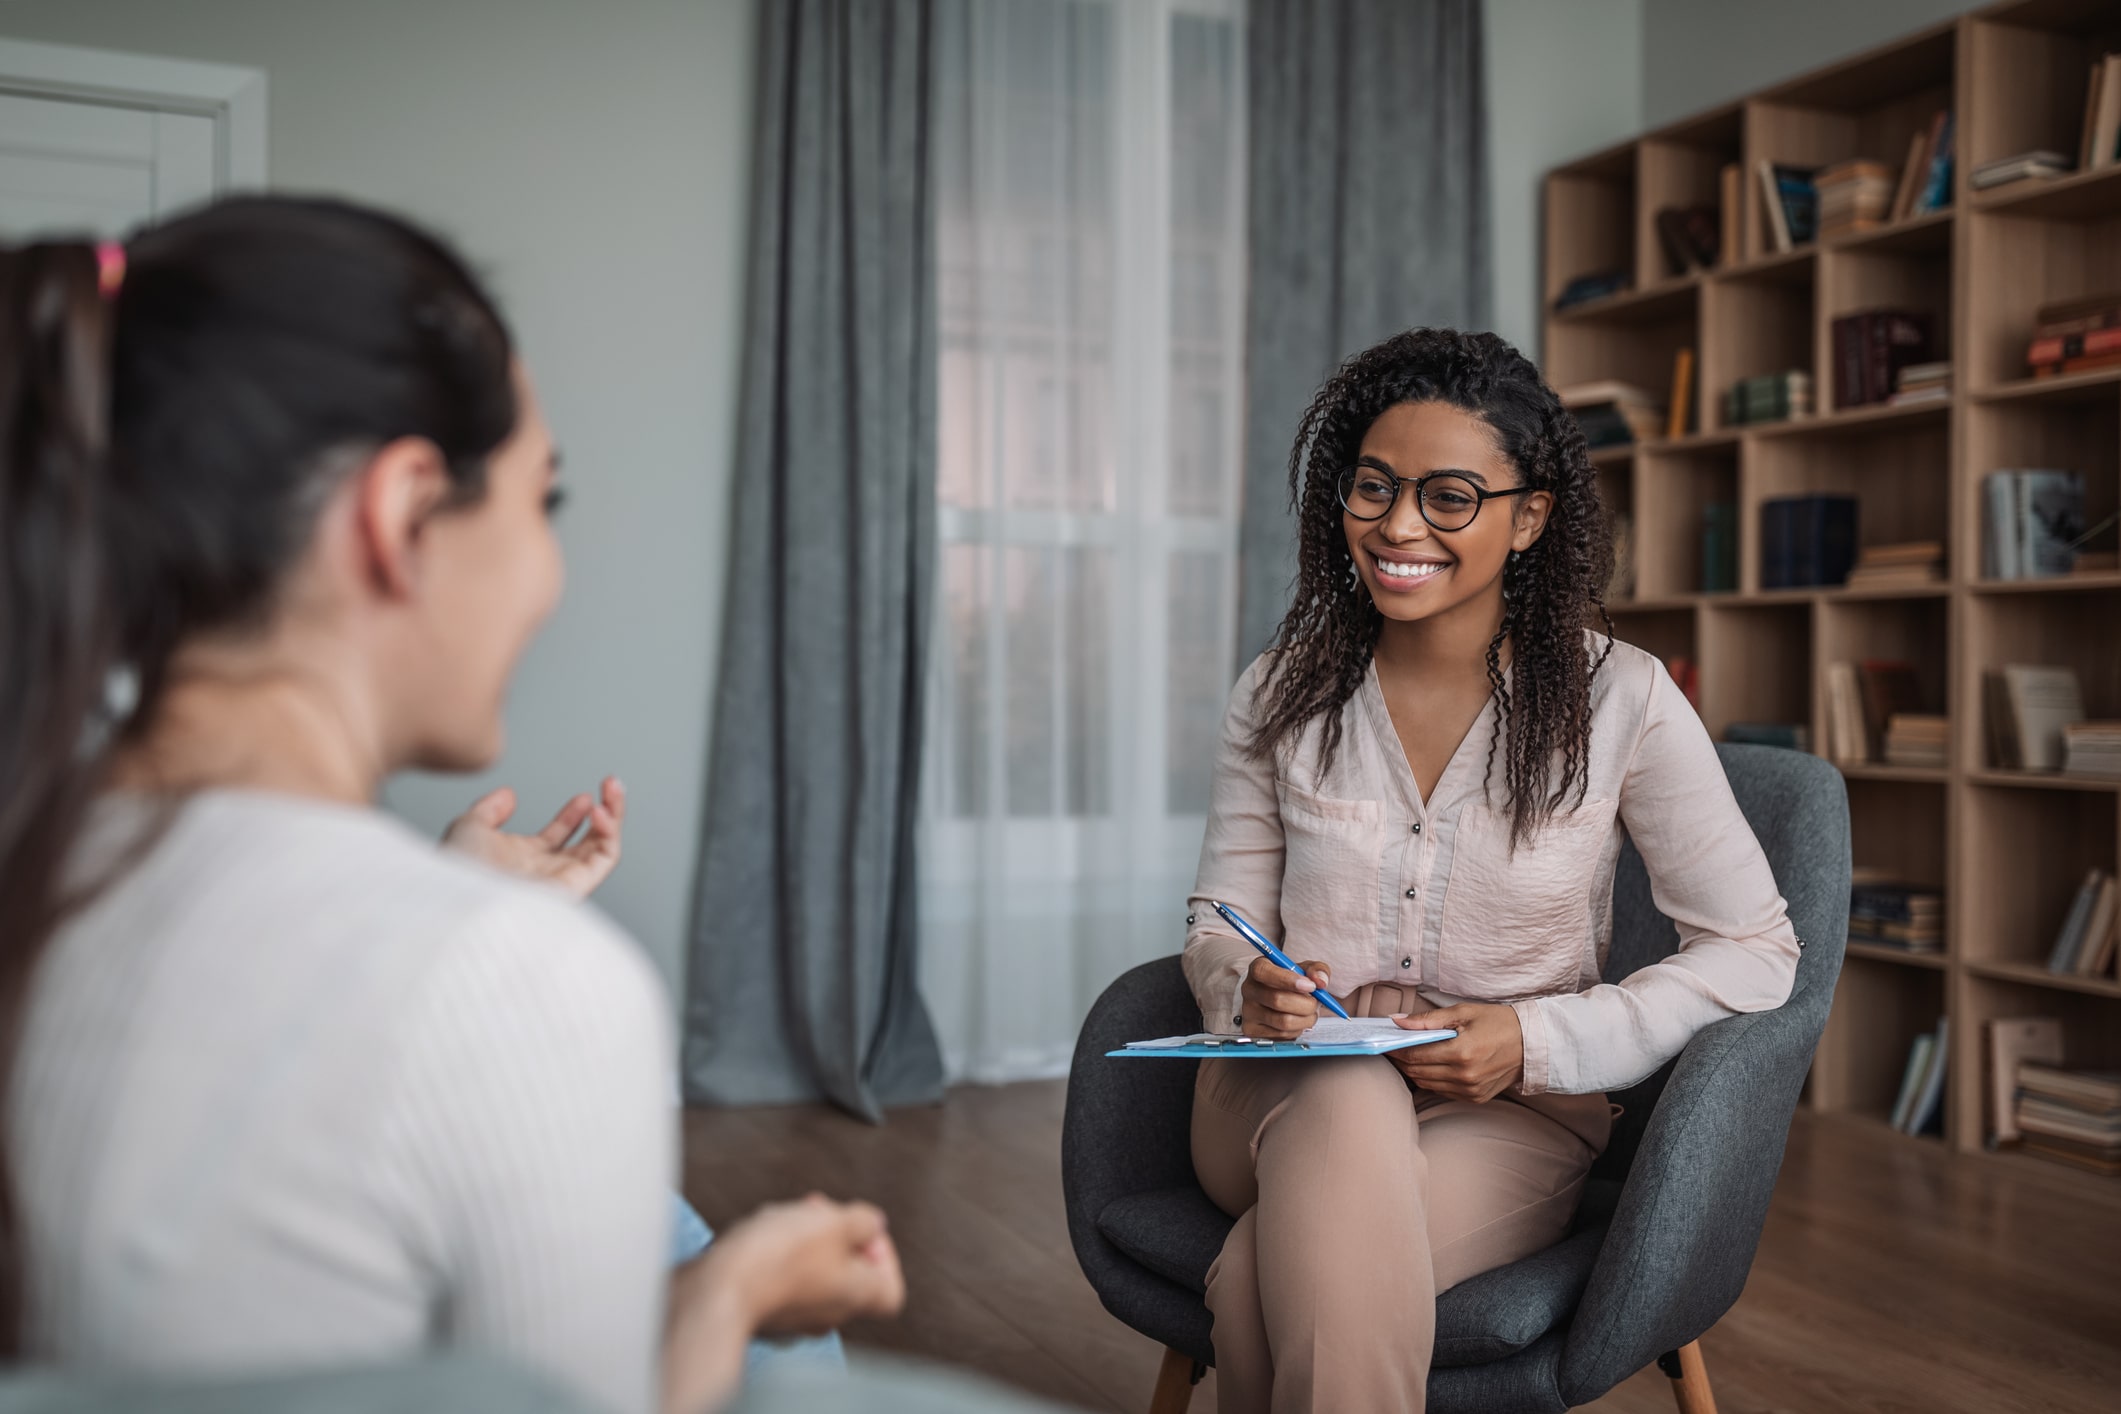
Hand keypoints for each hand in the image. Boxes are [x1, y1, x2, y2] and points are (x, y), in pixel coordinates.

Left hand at [441, 777, 624, 898]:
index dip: (573, 813)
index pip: (560, 836)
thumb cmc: (459, 871)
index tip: (583, 796)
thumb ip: (489, 809)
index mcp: (524, 860)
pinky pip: (606, 859)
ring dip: (614, 815)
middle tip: (611, 783)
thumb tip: (508, 794)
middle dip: (606, 810)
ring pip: (604, 848)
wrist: (463, 896)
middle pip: (590, 842)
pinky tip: (599, 811)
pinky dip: (610, 832)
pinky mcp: (576, 886)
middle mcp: (548, 872)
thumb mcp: (470, 827)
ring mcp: (563, 879)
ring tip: (612, 787)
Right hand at [660, 1195, 903, 1413]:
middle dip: (836, 1235)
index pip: (890, 1290)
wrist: (714, 1291)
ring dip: (805, 1240)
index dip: (884, 1254)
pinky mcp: (762, 1312)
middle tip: (819, 1213)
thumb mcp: (834, 1222)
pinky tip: (761, 1235)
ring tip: (785, 1218)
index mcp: (855, 1296)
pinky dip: (777, 1255)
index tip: (863, 1229)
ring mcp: (794, 1317)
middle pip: (849, 1275)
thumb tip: (873, 1224)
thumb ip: (864, 1222)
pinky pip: (781, 1279)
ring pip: (813, 1273)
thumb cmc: (775, 1259)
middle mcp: (829, 1314)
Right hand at [1238, 955, 1329, 1039]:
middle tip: (1316, 1002)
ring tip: (1310, 1012)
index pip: (1263, 972)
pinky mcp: (1252, 1031)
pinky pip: (1282, 1035)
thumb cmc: (1291, 982)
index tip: (1309, 986)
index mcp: (1258, 968)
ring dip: (1306, 1019)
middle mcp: (1249, 989)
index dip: (1287, 979)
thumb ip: (1317, 969)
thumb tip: (1320, 982)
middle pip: (1278, 1000)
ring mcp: (1249, 1012)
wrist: (1277, 998)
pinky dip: (1298, 1029)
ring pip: (1283, 1021)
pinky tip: (1298, 1021)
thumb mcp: (1305, 969)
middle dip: (1306, 1004)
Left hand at [1388, 1003, 1523, 1102]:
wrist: (1531, 1043)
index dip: (1395, 1050)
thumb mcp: (1464, 1012)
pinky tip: (1431, 1066)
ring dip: (1414, 1071)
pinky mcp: (1475, 1098)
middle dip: (1401, 1060)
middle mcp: (1465, 1076)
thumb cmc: (1498, 1022)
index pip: (1415, 1055)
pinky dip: (1432, 1079)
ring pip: (1427, 1084)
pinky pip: (1443, 1091)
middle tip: (1393, 1048)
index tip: (1384, 1042)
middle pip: (1417, 1072)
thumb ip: (1428, 1020)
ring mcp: (1470, 1091)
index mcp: (1461, 1053)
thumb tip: (1397, 1022)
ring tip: (1409, 1056)